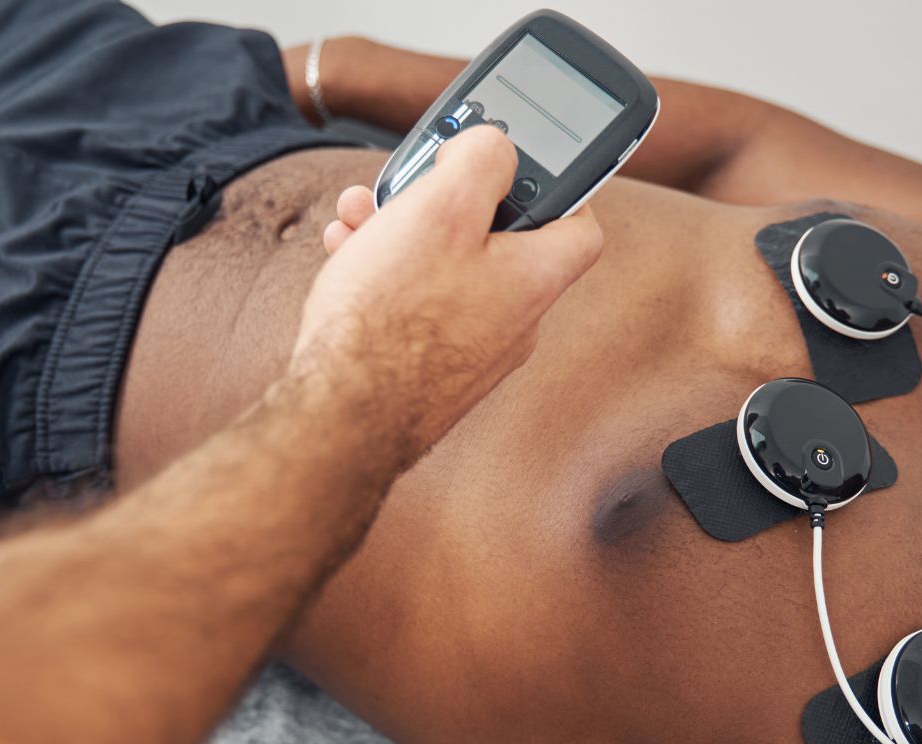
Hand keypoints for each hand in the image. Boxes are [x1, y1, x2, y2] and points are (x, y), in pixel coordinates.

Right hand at [291, 125, 603, 461]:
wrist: (341, 417)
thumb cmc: (392, 317)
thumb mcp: (442, 205)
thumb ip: (482, 159)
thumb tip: (494, 148)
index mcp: (534, 279)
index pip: (580, 225)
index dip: (557, 184)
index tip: (515, 163)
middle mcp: (513, 323)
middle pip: (497, 241)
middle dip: (446, 201)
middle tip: (410, 182)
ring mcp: (470, 353)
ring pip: (448, 270)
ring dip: (403, 232)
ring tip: (360, 216)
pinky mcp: (428, 374)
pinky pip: (417, 307)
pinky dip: (386, 275)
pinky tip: (348, 260)